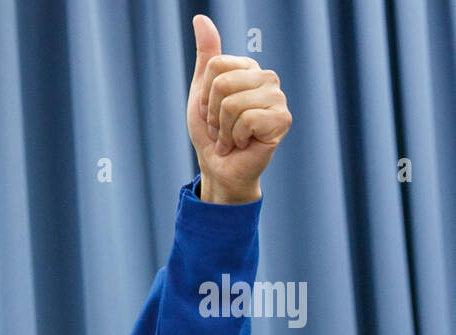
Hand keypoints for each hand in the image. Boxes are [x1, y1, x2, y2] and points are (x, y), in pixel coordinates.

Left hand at [187, 14, 291, 203]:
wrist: (219, 167)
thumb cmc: (211, 132)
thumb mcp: (201, 91)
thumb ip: (206, 55)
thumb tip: (200, 18)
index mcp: (249, 68)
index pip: (215, 66)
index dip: (204, 95)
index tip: (211, 112)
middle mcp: (267, 78)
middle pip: (222, 83)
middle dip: (213, 113)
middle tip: (221, 128)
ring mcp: (278, 98)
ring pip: (232, 103)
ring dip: (223, 129)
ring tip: (231, 137)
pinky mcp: (282, 119)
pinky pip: (246, 119)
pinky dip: (235, 138)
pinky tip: (242, 145)